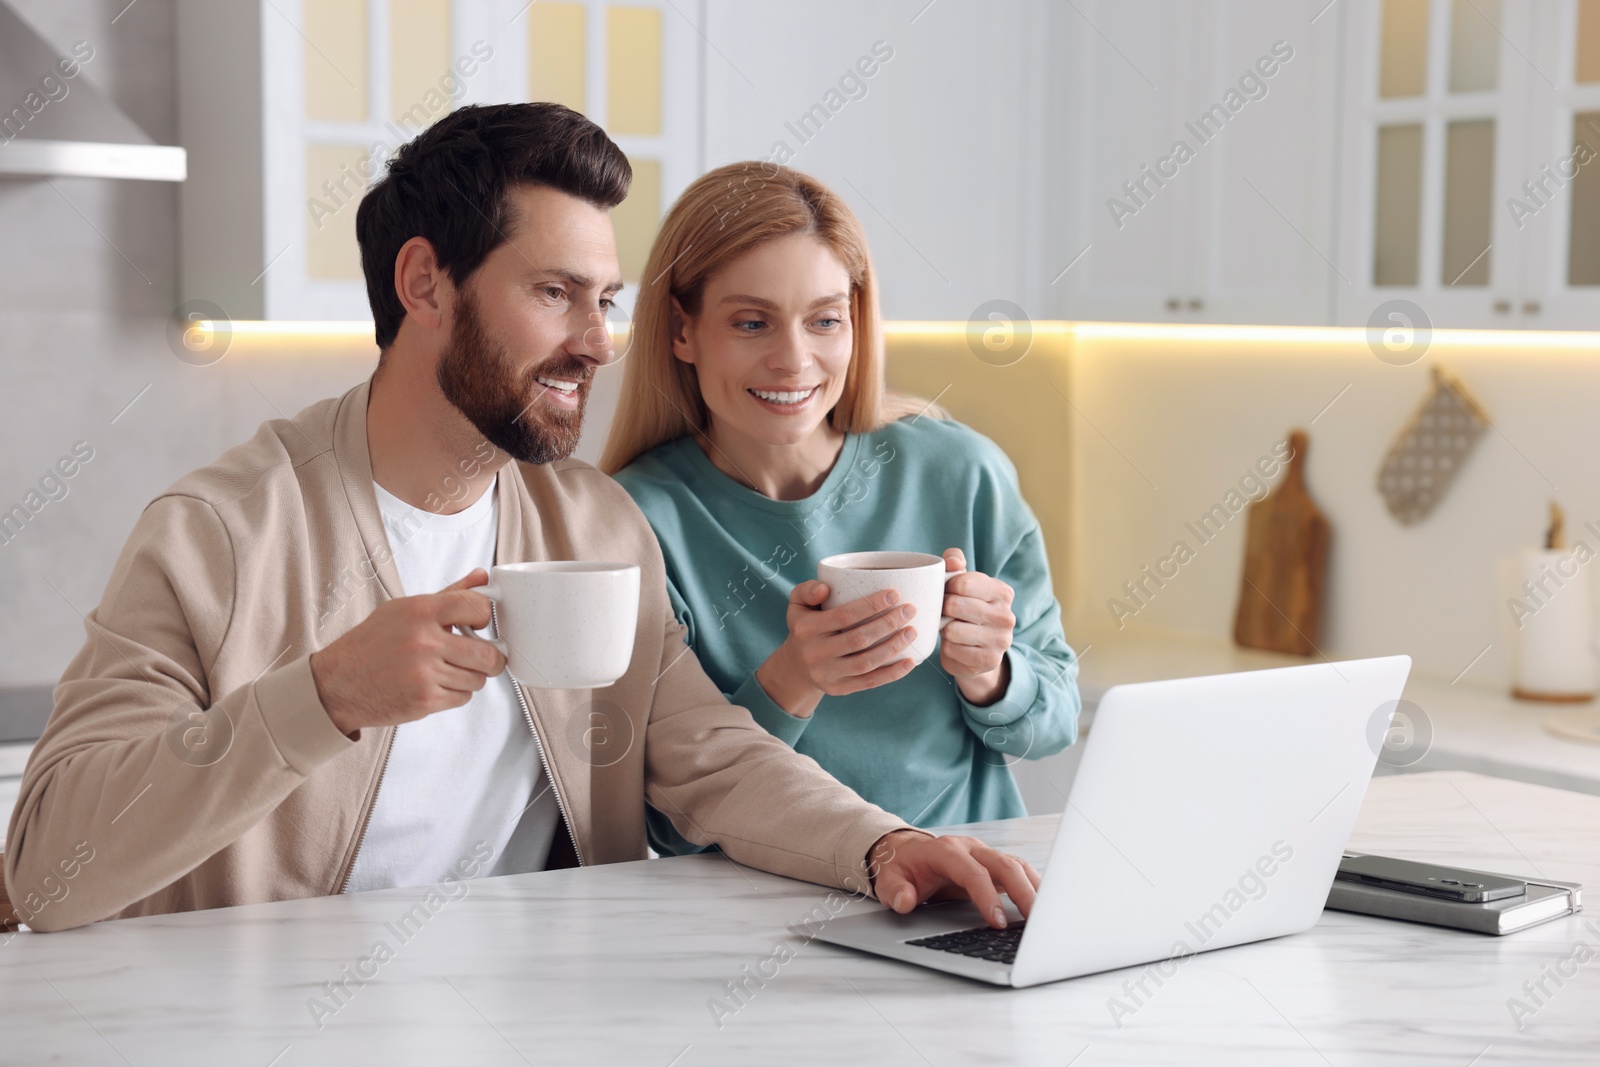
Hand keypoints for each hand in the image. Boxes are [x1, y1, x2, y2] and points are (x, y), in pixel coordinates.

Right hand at [309, 568, 506, 735]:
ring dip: (470, 677)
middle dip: (491, 658)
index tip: (480, 624)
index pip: (478, 607)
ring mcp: (425, 673)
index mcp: (421, 611)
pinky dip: (455, 694)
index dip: (485, 617)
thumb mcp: (404, 610)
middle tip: (482, 657)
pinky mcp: (425, 700)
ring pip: (477, 678)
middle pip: (488, 653)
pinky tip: (435, 684)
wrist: (336, 684)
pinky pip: (462, 698)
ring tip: (448, 670)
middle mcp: (424, 641)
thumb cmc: (370, 645)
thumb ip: (449, 595)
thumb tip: (482, 577)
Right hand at [754, 582, 919, 718]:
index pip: (844, 616)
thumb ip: (807, 590)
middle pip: (859, 639)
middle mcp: (815, 653)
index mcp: (806, 628)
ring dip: (893, 647)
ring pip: (866, 662)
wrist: (795, 667)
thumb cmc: (804, 627)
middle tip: (910, 610)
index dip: (871, 605)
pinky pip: (869, 682)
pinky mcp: (839, 689)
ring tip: (912, 632)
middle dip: (888, 623)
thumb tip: (825, 588)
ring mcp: (827, 674)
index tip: (895, 594)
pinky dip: (892, 673)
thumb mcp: (797, 604)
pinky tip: (910, 662)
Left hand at [868, 829, 1040, 928]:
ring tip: (1048, 917)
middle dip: (1023, 892)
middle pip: (1004, 865)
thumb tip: (905, 902)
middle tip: (1036, 922)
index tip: (998, 922)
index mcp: (946, 851)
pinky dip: (1033, 886)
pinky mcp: (993, 864)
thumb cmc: (901, 868)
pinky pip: (1019, 872)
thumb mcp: (889, 880)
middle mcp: (970, 848)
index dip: (987, 896)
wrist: (905, 852)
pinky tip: (1044, 906)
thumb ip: (895, 891)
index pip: (973, 873)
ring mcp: (984, 854)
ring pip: (1017, 866)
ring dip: (1034, 889)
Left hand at [938, 548, 1014, 705]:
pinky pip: (952, 650)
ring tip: (951, 628)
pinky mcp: (989, 660)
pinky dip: (948, 647)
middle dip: (943, 609)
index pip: (963, 582)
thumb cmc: (966, 610)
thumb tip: (953, 561)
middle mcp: (1006, 616)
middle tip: (944, 613)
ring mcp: (1001, 640)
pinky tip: (955, 645)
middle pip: (956, 605)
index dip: (946, 588)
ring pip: (952, 630)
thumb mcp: (962, 583)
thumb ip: (955, 562)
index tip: (945, 593)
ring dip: (944, 630)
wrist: (977, 651)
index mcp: (1002, 592)